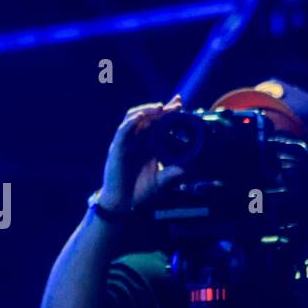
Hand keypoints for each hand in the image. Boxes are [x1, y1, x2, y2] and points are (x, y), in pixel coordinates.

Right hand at [97, 95, 184, 212]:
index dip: (169, 112)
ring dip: (147, 111)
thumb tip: (190, 167)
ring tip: (160, 108)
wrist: (123, 202)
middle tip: (177, 104)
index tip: (181, 104)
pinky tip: (141, 118)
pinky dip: (131, 122)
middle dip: (163, 109)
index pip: (159, 123)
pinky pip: (123, 131)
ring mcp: (127, 142)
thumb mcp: (161, 180)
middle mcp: (138, 140)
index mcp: (149, 144)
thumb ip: (173, 172)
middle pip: (149, 117)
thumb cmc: (140, 191)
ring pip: (134, 118)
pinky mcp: (117, 148)